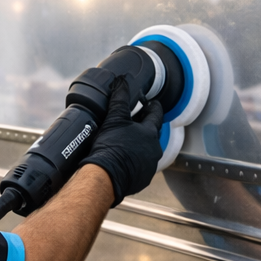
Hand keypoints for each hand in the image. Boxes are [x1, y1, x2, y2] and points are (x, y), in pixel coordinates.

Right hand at [80, 77, 163, 204]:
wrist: (105, 176)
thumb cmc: (110, 147)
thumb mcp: (114, 118)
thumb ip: (120, 98)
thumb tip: (122, 80)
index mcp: (150, 133)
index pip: (156, 115)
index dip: (153, 107)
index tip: (151, 103)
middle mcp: (154, 150)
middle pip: (151, 134)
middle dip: (144, 127)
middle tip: (133, 121)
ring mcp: (149, 166)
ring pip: (146, 151)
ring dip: (139, 145)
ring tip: (125, 142)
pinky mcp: (142, 179)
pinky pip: (140, 167)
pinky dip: (133, 161)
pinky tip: (122, 159)